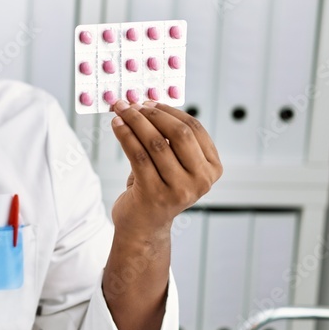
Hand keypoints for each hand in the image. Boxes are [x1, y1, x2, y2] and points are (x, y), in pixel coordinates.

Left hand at [109, 100, 222, 234]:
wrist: (143, 226)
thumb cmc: (156, 189)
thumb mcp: (173, 164)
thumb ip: (170, 139)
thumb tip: (148, 103)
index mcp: (212, 168)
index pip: (195, 129)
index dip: (170, 111)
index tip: (149, 102)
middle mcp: (200, 180)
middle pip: (179, 133)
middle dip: (152, 114)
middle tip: (132, 104)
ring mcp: (179, 189)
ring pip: (155, 143)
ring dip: (134, 122)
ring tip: (120, 112)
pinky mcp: (154, 194)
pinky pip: (137, 155)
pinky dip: (125, 135)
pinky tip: (116, 126)